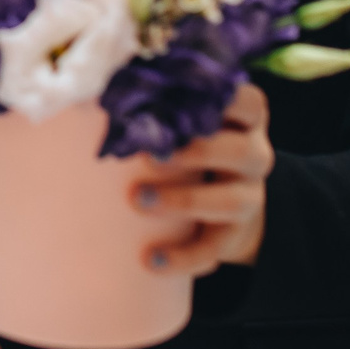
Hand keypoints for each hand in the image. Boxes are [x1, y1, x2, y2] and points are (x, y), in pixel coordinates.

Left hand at [129, 80, 274, 275]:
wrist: (225, 204)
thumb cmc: (190, 145)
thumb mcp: (188, 121)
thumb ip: (162, 105)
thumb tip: (94, 89)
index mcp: (245, 118)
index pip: (249, 101)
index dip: (221, 101)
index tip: (177, 99)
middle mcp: (255, 155)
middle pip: (241, 151)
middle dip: (195, 152)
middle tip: (149, 155)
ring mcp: (250, 196)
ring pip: (230, 201)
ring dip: (183, 201)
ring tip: (138, 200)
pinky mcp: (234, 234)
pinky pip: (214, 248)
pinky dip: (183, 256)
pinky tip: (150, 259)